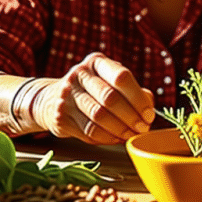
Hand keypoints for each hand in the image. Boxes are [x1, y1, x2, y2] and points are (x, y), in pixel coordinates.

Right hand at [36, 52, 154, 144]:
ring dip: (120, 130)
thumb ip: (133, 90)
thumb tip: (149, 104)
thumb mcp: (110, 81)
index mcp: (96, 62)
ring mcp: (67, 96)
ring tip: (132, 135)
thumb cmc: (93, 90)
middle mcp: (79, 75)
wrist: (52, 99)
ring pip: (99, 117)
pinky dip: (107, 138)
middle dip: (131, 117)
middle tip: (143, 128)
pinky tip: (117, 139)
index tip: (149, 114)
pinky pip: (89, 132)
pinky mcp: (61, 117)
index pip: (121, 77)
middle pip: (110, 98)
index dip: (138, 98)